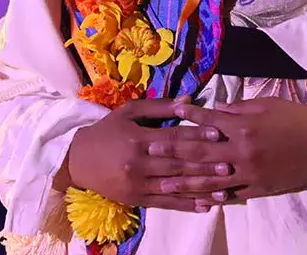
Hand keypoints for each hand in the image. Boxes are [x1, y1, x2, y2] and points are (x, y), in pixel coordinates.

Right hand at [64, 97, 233, 210]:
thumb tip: (190, 100)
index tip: (219, 134)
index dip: (197, 135)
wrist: (77, 161)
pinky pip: (165, 204)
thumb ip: (160, 106)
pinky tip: (204, 206)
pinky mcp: (137, 199)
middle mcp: (139, 163)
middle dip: (204, 165)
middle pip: (177, 163)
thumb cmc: (106, 131)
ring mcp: (138, 184)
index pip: (173, 138)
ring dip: (200, 188)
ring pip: (174, 186)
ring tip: (224, 188)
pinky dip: (186, 205)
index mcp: (138, 138)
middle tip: (229, 165)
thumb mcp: (129, 112)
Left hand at [168, 97, 306, 201]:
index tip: (169, 115)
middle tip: (150, 152)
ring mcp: (248, 173)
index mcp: (243, 126)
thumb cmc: (298, 119)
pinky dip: (212, 197)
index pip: (207, 120)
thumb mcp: (268, 104)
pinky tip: (196, 200)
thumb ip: (238, 108)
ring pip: (210, 179)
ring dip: (185, 181)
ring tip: (164, 183)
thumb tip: (215, 109)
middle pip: (200, 152)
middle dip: (173, 152)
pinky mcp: (258, 189)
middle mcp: (241, 150)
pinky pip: (231, 195)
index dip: (187, 117)